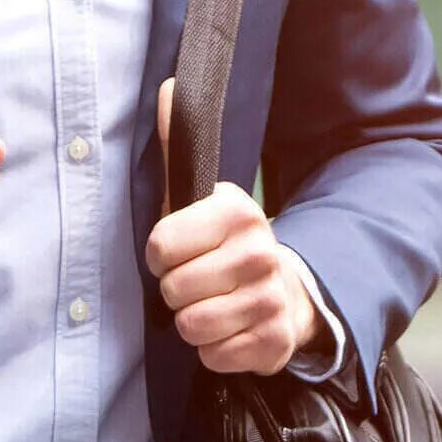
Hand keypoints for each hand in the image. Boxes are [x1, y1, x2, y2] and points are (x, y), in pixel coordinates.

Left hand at [145, 78, 325, 374]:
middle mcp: (261, 251)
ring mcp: (271, 298)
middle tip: (196, 281)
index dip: (159, 254)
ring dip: (192, 322)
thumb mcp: (196, 196)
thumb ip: (176, 145)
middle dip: (176, 291)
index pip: (162, 244)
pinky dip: (213, 350)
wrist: (282, 291)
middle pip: (175, 289)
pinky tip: (228, 330)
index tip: (173, 251)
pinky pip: (214, 356)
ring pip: (193, 326)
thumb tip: (167, 85)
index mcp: (237, 211)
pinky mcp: (275, 342)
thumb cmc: (221, 245)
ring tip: (210, 304)